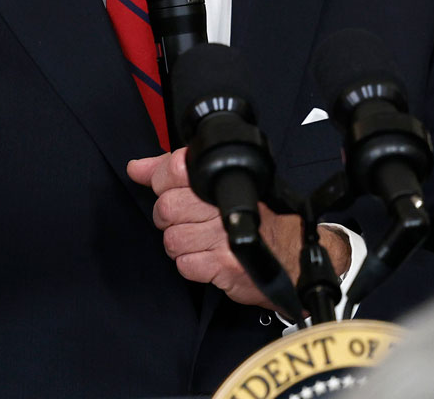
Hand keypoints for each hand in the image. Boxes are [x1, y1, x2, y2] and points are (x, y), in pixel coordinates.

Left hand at [125, 149, 350, 309]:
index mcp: (225, 181)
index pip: (175, 169)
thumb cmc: (261, 219)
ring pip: (172, 238)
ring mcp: (224, 237)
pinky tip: (207, 257)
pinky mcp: (226, 266)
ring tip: (199, 240)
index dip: (161, 180)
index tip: (163, 186)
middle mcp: (224, 207)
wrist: (296, 256)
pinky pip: (185, 264)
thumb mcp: (223, 185)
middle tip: (185, 219)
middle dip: (168, 217)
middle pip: (167, 207)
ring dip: (179, 243)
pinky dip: (190, 264)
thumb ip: (176, 172)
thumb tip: (137, 167)